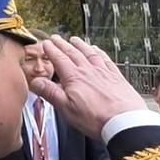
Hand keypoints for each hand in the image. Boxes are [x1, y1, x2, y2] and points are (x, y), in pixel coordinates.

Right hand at [29, 36, 145, 139]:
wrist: (124, 121)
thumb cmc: (95, 118)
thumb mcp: (67, 108)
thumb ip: (51, 93)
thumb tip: (35, 81)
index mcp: (74, 78)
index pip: (59, 59)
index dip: (51, 51)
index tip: (46, 44)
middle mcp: (88, 71)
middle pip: (73, 53)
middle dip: (63, 45)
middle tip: (56, 38)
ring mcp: (104, 72)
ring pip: (89, 53)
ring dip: (81, 45)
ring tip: (74, 39)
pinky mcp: (116, 77)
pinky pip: (105, 59)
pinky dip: (99, 52)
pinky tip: (98, 50)